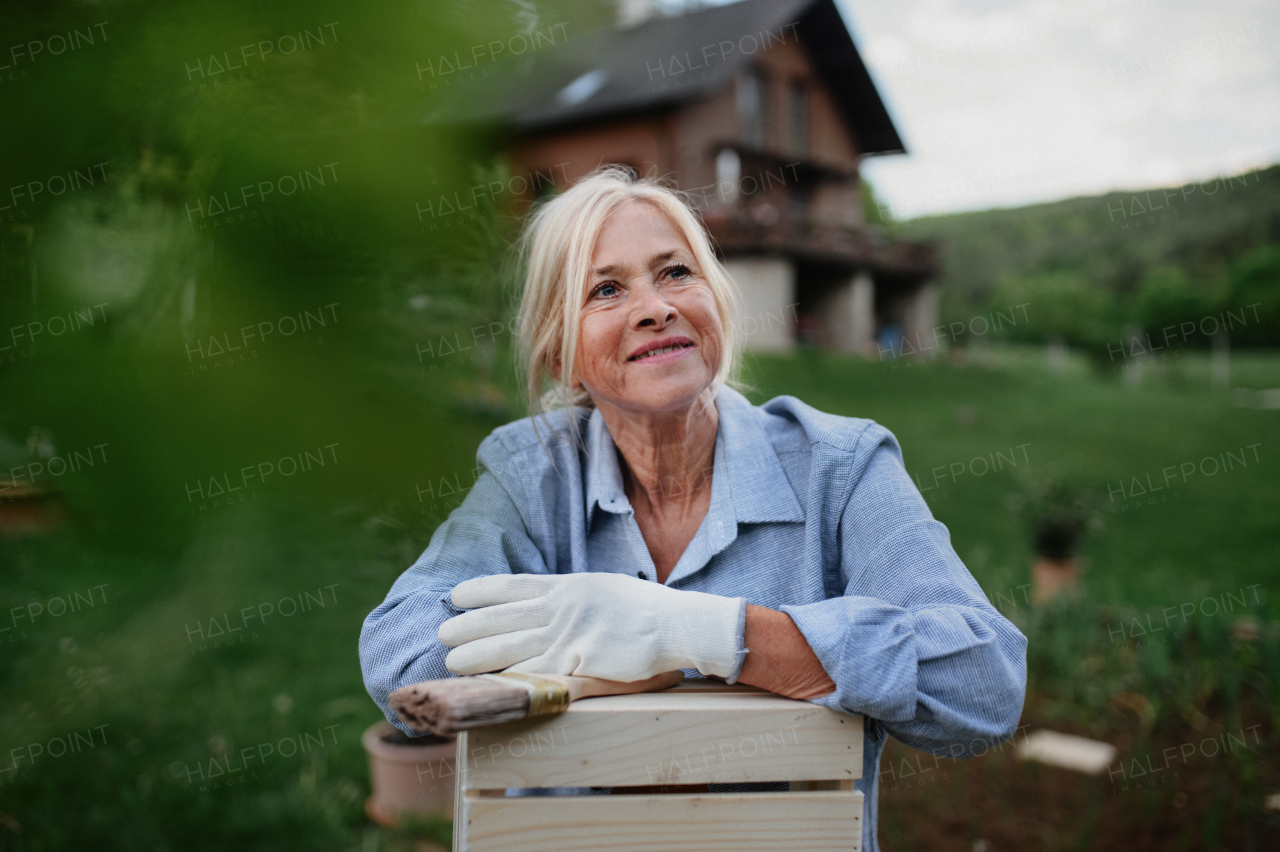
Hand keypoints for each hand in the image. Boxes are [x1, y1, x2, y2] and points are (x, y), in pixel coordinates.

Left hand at [438, 573, 745, 681]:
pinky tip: (489, 686)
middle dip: (469, 626)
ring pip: (512, 648)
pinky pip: (539, 675)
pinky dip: (510, 681)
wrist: (678, 625)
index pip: (515, 585)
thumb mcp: (605, 591)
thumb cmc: (647, 612)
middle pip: (504, 618)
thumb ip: (575, 598)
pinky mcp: (580, 662)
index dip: (482, 591)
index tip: (456, 594)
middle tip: (442, 634)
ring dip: (477, 655)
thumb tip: (548, 605)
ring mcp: (570, 635)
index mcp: (569, 587)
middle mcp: (563, 607)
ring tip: (451, 662)